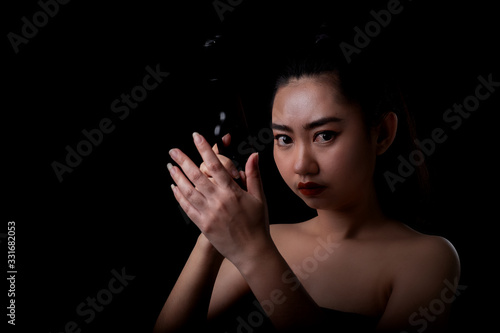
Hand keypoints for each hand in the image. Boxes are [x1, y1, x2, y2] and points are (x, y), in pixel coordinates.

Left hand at [167, 132, 269, 266]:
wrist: (251, 251)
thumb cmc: (257, 223)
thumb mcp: (259, 197)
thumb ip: (253, 175)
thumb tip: (253, 155)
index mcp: (232, 192)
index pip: (216, 165)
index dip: (205, 149)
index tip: (196, 137)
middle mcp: (218, 200)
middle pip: (196, 176)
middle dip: (183, 161)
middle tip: (173, 150)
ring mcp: (208, 213)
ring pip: (188, 191)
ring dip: (177, 177)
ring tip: (170, 166)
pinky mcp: (203, 224)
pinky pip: (187, 208)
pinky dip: (179, 196)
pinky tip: (174, 188)